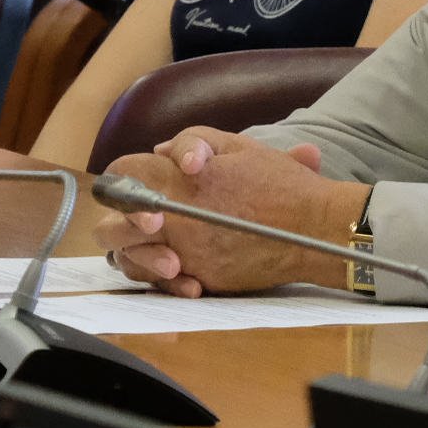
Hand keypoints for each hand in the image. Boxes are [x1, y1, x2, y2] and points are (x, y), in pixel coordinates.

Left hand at [88, 128, 365, 296]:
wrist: (316, 230)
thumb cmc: (282, 184)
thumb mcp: (238, 146)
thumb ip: (192, 142)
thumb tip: (160, 152)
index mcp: (175, 180)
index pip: (122, 174)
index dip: (126, 175)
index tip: (141, 180)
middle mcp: (171, 221)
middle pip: (111, 227)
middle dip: (122, 221)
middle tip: (146, 218)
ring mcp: (183, 254)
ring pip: (130, 261)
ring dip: (138, 252)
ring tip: (163, 244)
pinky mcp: (201, 280)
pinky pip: (163, 285)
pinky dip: (167, 278)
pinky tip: (181, 268)